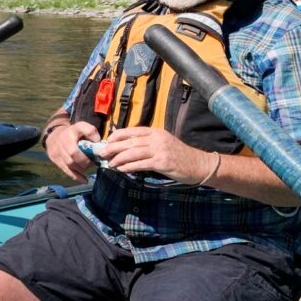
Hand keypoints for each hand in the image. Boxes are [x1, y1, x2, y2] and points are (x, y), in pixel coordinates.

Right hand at [45, 121, 103, 182]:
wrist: (53, 136)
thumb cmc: (72, 134)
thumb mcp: (81, 128)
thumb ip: (91, 132)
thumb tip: (98, 142)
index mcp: (72, 130)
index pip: (81, 127)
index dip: (90, 133)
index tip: (97, 141)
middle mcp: (63, 140)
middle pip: (74, 152)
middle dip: (85, 160)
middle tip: (92, 161)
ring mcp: (58, 151)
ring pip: (70, 163)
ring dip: (82, 168)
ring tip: (88, 166)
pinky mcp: (55, 160)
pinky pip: (66, 170)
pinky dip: (76, 176)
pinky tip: (84, 180)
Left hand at [99, 127, 215, 184]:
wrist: (199, 164)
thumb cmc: (180, 155)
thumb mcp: (163, 143)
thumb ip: (147, 143)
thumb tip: (126, 148)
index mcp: (155, 132)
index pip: (131, 131)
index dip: (116, 136)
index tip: (107, 142)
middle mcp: (156, 138)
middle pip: (129, 142)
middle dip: (113, 147)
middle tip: (101, 153)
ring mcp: (159, 150)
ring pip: (132, 153)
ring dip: (118, 158)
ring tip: (109, 163)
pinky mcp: (162, 163)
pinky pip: (140, 164)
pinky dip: (128, 167)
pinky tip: (121, 169)